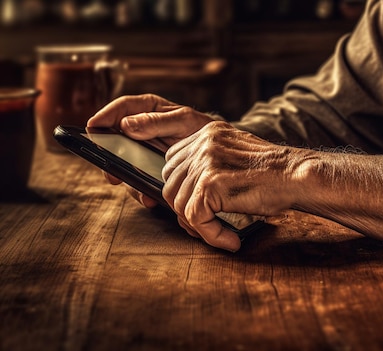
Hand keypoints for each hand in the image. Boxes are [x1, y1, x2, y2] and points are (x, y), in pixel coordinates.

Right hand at [87, 94, 219, 206]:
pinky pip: (138, 182)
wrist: (220, 153)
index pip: (121, 109)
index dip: (105, 117)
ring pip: (123, 166)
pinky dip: (142, 192)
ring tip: (139, 191)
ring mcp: (143, 152)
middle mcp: (140, 131)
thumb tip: (126, 125)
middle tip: (111, 171)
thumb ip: (157, 121)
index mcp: (148, 110)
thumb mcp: (184, 121)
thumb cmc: (203, 130)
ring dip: (128, 181)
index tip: (93, 127)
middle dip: (109, 159)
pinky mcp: (149, 171)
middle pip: (114, 142)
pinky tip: (150, 198)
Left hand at [163, 121, 382, 250]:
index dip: (181, 190)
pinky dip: (211, 235)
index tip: (199, 210)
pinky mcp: (211, 183)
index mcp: (208, 133)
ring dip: (198, 226)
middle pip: (170, 183)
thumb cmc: (277, 175)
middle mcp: (203, 142)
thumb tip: (189, 195)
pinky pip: (195, 218)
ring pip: (178, 204)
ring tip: (221, 235)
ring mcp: (205, 161)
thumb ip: (212, 165)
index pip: (172, 162)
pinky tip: (231, 241)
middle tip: (208, 226)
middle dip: (185, 210)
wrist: (300, 177)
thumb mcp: (238, 158)